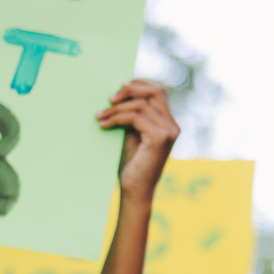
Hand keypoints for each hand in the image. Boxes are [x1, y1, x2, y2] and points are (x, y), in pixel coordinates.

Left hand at [97, 80, 179, 201]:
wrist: (136, 189)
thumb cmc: (133, 164)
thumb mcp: (133, 133)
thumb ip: (134, 115)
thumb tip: (121, 94)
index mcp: (169, 123)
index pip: (158, 91)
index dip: (139, 84)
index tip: (119, 88)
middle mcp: (173, 126)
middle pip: (154, 91)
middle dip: (129, 90)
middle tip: (109, 99)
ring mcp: (168, 132)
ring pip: (141, 104)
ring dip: (116, 108)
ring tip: (100, 115)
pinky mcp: (159, 138)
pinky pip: (134, 117)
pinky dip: (116, 118)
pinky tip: (104, 124)